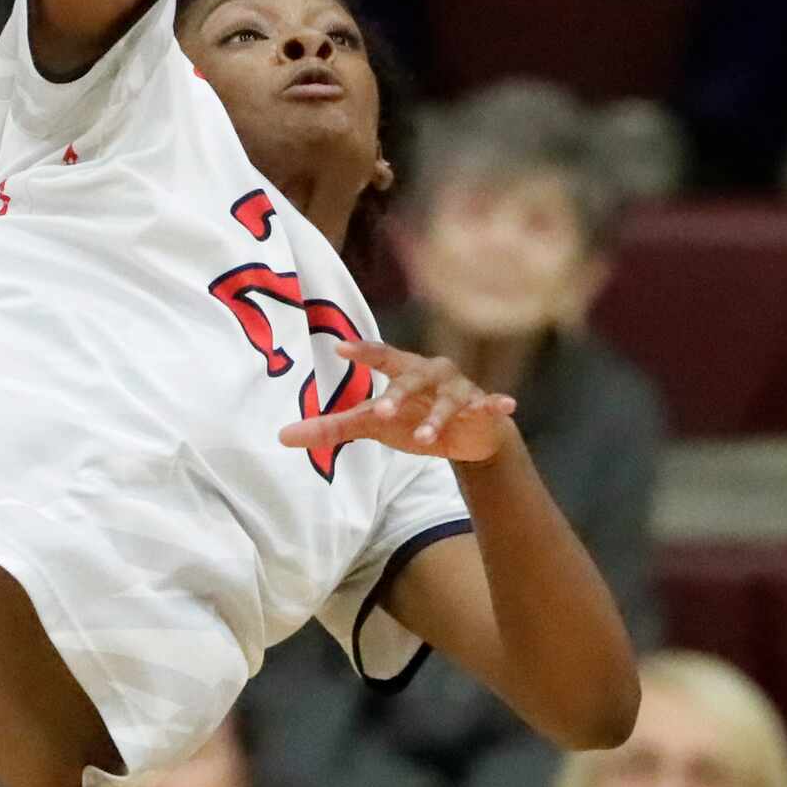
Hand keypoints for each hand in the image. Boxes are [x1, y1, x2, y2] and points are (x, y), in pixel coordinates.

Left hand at [282, 343, 517, 464]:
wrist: (466, 434)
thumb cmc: (412, 418)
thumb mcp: (373, 425)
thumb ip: (331, 428)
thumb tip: (281, 437)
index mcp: (402, 371)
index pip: (380, 356)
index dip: (362, 352)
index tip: (339, 348)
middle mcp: (430, 373)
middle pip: (412, 379)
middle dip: (398, 395)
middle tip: (382, 413)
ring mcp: (458, 389)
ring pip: (447, 400)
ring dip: (437, 417)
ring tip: (426, 438)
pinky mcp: (483, 406)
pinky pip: (489, 404)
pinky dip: (495, 405)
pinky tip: (505, 406)